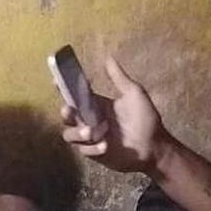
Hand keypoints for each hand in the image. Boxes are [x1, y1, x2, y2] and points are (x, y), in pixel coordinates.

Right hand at [60, 55, 170, 173]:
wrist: (154, 147)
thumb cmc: (146, 119)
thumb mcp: (134, 94)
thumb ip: (118, 78)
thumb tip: (108, 57)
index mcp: (96, 104)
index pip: (74, 94)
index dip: (63, 88)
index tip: (56, 81)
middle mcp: (90, 120)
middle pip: (67, 116)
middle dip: (65, 112)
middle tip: (70, 110)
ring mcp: (91, 138)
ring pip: (69, 134)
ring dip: (77, 133)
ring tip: (91, 132)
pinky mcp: (95, 153)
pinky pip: (83, 150)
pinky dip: (92, 148)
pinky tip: (105, 146)